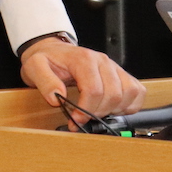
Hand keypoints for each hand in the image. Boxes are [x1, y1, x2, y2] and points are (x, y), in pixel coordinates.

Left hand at [20, 37, 146, 129]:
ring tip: (96, 112)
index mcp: (83, 58)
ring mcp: (114, 67)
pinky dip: (129, 105)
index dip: (86, 110)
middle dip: (98, 113)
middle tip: (83, 118)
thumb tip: (57, 97)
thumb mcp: (35, 67)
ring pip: (128, 94)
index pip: (94, 90)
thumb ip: (45, 81)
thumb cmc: (46, 60)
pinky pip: (137, 92)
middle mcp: (102, 61)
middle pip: (113, 95)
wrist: (53, 52)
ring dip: (115, 110)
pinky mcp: (121, 74)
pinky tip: (113, 108)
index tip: (76, 120)